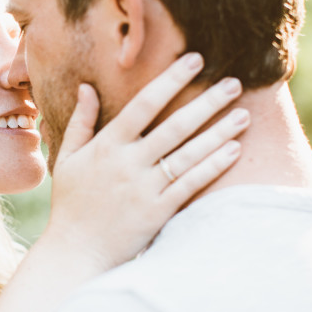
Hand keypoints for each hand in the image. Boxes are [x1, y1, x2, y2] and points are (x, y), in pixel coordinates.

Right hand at [43, 52, 247, 270]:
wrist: (76, 251)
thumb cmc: (71, 204)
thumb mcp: (68, 158)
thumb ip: (81, 122)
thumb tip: (87, 86)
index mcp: (107, 145)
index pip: (144, 104)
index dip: (171, 79)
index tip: (194, 60)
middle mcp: (128, 163)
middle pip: (175, 125)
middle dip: (207, 101)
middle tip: (234, 83)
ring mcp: (145, 188)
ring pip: (189, 154)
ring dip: (219, 132)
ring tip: (244, 115)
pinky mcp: (158, 212)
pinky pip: (191, 184)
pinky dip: (213, 166)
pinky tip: (234, 150)